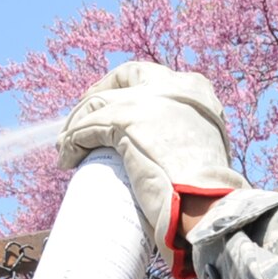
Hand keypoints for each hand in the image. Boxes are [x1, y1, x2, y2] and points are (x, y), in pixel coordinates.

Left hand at [58, 62, 248, 278]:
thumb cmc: (210, 190)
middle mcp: (170, 86)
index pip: (152, 77)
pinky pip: (85, 127)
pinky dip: (71, 142)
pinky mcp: (122, 120)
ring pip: (96, 103)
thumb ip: (188, 138)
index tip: (115, 104)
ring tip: (68, 148)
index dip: (127, 88)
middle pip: (123, 79)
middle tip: (82, 118)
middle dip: (99, 94)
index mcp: (195, 91)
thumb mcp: (204, 149)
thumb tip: (170, 151)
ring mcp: (144, 100)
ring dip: (77, 125)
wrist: (208, 201)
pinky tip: (67, 159)